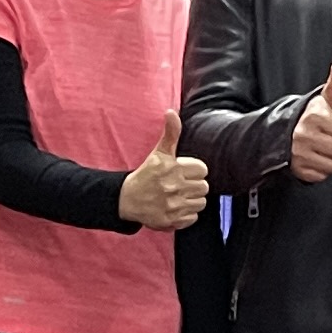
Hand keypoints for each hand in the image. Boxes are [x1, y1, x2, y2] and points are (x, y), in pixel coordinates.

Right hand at [119, 112, 210, 229]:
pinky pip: (193, 218)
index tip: (184, 172)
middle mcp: (173, 186)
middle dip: (194, 186)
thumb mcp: (159, 152)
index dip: (195, 171)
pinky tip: (176, 208)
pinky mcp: (171, 220)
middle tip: (181, 185)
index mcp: (172, 168)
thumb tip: (171, 112)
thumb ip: (171, 133)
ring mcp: (173, 205)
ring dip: (192, 200)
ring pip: (201, 203)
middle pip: (204, 187)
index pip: (202, 170)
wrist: (127, 199)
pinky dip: (187, 215)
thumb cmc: (147, 174)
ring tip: (179, 196)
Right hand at [288, 60, 331, 183]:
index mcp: (315, 117)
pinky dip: (319, 169)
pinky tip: (312, 158)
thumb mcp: (325, 100)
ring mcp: (300, 153)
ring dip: (329, 158)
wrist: (283, 134)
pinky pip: (322, 175)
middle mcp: (305, 135)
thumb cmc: (312, 117)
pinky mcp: (297, 169)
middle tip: (326, 138)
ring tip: (319, 148)